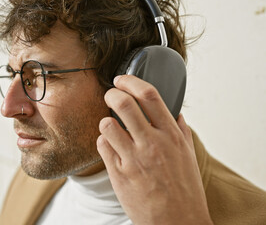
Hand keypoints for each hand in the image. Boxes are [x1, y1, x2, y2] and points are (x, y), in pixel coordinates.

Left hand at [97, 75, 212, 224]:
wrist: (177, 223)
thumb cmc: (184, 190)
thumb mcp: (189, 157)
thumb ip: (180, 131)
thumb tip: (174, 112)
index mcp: (172, 136)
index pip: (149, 95)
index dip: (131, 81)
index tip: (121, 79)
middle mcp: (152, 144)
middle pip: (123, 103)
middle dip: (111, 94)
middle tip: (109, 95)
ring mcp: (134, 159)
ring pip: (106, 124)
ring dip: (105, 121)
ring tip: (111, 127)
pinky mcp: (119, 174)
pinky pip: (102, 146)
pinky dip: (103, 143)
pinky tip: (111, 148)